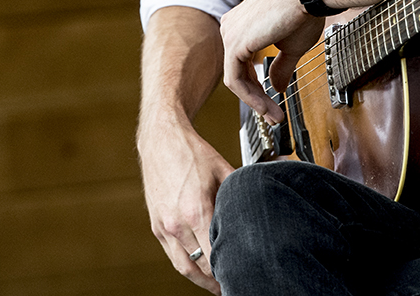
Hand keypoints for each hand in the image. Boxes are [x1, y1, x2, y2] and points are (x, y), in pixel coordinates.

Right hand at [139, 115, 232, 293]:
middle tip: (236, 284)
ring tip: (219, 283)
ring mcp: (164, 227)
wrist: (161, 139)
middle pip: (200, 268)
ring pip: (184, 267)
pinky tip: (201, 266)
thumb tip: (263, 203)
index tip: (244, 275)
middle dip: (218, 281)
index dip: (230, 270)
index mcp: (196, 211)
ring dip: (202, 280)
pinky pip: (172, 256)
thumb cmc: (192, 152)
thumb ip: (240, 192)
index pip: (215, 256)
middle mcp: (177, 223)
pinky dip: (187, 265)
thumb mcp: (223, 170)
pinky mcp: (156, 226)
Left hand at [220, 0, 324, 123]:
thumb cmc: (303, 12)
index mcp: (241, 23)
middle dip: (257, 97)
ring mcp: (230, 34)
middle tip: (274, 115)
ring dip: (256, 101)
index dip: (258, 86)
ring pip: (236, 80)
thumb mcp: (290, 47)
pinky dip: (251, 97)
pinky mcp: (234, 45)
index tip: (273, 103)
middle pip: (238, 72)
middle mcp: (231, 26)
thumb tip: (277, 87)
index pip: (243, 63)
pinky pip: (236, 80)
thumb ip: (280, 67)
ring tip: (274, 115)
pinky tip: (266, 106)